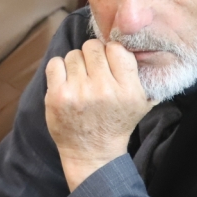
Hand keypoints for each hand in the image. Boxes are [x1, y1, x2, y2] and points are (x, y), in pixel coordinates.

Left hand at [44, 40, 154, 190]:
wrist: (92, 153)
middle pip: (93, 47)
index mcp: (128, 89)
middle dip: (93, 56)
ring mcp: (78, 93)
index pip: (116, 48)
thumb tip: (132, 43)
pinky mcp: (57, 97)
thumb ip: (140, 74)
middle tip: (93, 72)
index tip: (109, 63)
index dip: (111, 52)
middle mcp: (104, 90)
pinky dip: (59, 69)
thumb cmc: (117, 124)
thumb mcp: (141, 102)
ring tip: (80, 81)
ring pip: (74, 54)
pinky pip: (55, 63)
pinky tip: (66, 82)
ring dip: (76, 64)